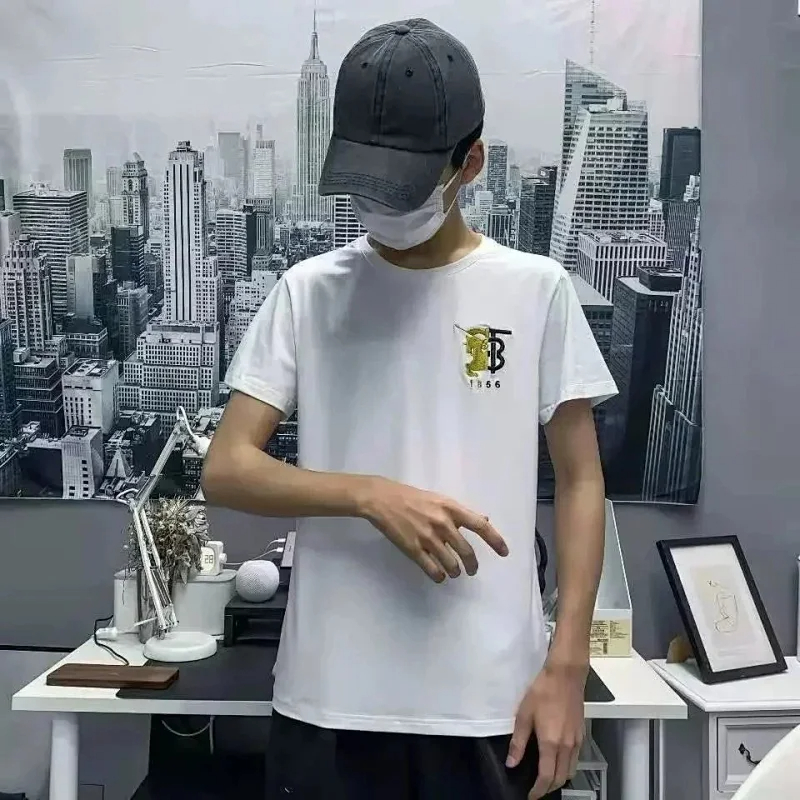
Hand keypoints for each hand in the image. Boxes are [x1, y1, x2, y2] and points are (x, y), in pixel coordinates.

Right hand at [356, 476, 508, 581]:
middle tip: (472, 570)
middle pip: (467, 552)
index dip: (495, 541)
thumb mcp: (440, 499)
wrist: (383, 499)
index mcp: (451, 509)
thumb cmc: (413, 497)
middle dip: (472, 566)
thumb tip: (484, 521)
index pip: (480, 526)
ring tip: (453, 572)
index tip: (505, 552)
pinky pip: (433, 570)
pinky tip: (438, 575)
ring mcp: (428, 538)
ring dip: (455, 572)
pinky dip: (439, 576)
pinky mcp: (413, 549)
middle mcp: (443, 524)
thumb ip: (460, 512)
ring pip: (451, 565)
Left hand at [507, 660, 586, 798]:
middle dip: (549, 788)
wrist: (565, 675)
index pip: (547, 777)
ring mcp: (577, 740)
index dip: (538, 790)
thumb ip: (518, 742)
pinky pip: (576, 759)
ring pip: (571, 770)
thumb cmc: (543, 691)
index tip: (530, 795)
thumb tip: (512, 763)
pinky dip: (567, 766)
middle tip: (537, 788)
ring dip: (559, 778)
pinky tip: (557, 759)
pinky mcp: (582, 734)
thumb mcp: (524, 714)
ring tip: (546, 777)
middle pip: (561, 778)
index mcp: (551, 743)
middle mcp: (567, 746)